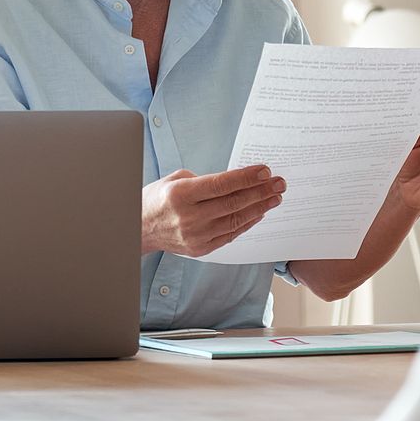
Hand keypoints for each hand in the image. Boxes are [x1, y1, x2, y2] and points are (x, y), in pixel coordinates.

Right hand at [141, 165, 286, 256]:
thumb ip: (206, 181)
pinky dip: (247, 223)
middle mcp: (189, 217)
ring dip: (259, 208)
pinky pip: (230, 235)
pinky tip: (259, 213)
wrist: (139, 229)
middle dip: (261, 191)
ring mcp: (195, 236)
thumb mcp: (176, 179)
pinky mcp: (200, 249)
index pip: (222, 184)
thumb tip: (238, 180)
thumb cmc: (159, 199)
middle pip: (233, 203)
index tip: (265, 171)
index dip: (246, 177)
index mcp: (182, 195)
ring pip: (236, 221)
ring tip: (275, 198)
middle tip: (280, 183)